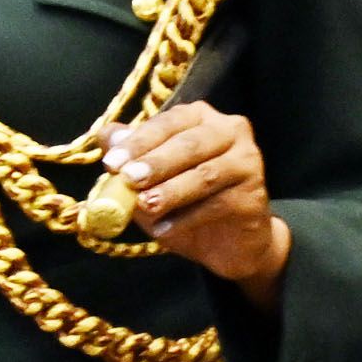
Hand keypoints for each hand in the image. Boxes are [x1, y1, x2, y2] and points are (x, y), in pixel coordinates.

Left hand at [104, 103, 289, 302]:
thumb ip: (132, 156)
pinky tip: (164, 230)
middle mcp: (230, 131)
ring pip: (205, 174)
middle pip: (190, 144)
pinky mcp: (254, 194)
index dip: (139, 141)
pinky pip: (218, 204)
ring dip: (171, 191)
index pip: (169, 122)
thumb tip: (107, 136)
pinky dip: (187, 218)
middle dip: (156, 162)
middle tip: (129, 180)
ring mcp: (247, 161)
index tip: (112, 163)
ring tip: (145, 206)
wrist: (230, 243)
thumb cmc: (187, 204)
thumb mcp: (151, 180)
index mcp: (201, 118)